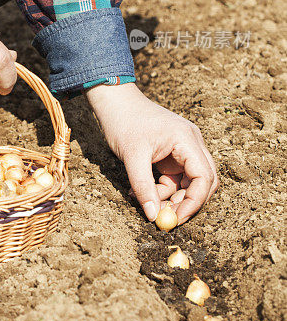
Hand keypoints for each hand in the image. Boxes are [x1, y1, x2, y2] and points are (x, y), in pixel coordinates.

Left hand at [86, 83, 217, 224]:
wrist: (114, 101)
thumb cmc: (124, 122)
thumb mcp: (132, 157)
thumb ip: (144, 187)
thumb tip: (155, 217)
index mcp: (187, 139)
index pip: (204, 176)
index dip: (195, 201)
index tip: (178, 219)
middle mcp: (191, 143)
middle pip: (203, 181)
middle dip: (187, 202)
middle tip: (168, 219)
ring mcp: (183, 149)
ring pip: (188, 182)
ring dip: (171, 197)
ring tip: (146, 202)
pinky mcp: (172, 154)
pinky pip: (174, 178)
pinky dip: (161, 189)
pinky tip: (140, 191)